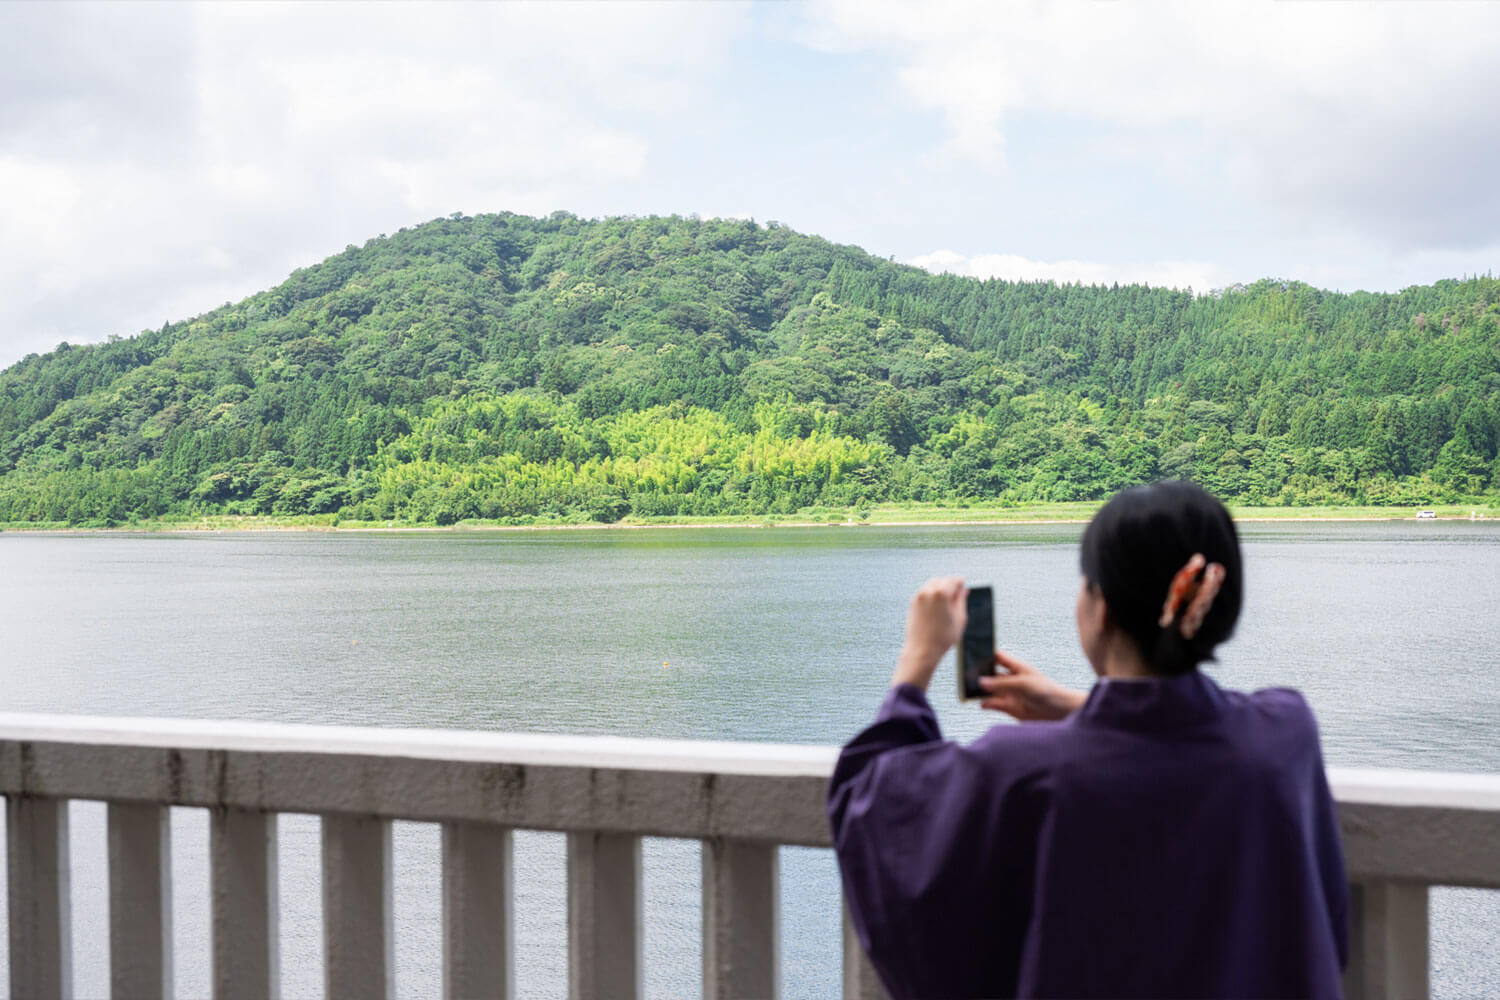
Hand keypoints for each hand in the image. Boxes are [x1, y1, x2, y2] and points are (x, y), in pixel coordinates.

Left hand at [891, 576, 966, 690]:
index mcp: (941, 593)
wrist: (922, 650)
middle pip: (941, 580)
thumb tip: (964, 590)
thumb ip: (962, 601)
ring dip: (940, 589)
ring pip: (931, 585)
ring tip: (947, 603)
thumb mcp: (960, 619)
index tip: (964, 586)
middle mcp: (927, 591)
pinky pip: (924, 593)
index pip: (953, 580)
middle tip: (957, 595)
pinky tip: (937, 607)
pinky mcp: (912, 603)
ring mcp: (918, 597)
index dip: (960, 583)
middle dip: (949, 585)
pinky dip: (931, 595)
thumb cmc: (943, 638)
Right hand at [977, 650, 1085, 720]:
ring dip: (980, 690)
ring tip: (968, 690)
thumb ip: (1002, 683)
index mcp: (1016, 667)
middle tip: (965, 675)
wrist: (1060, 712)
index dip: (984, 654)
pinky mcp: (1010, 708)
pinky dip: (986, 704)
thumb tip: (981, 682)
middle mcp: (1011, 679)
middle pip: (990, 674)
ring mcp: (1010, 693)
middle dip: (978, 674)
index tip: (970, 653)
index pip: (997, 657)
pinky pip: (993, 704)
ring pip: (989, 690)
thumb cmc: (1047, 692)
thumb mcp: (1023, 684)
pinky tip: (981, 704)